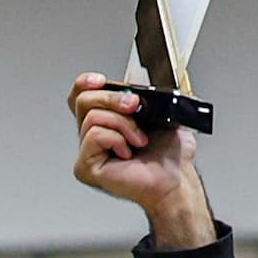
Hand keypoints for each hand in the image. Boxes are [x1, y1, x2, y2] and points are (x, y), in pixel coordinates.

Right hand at [69, 73, 214, 249]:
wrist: (176, 179)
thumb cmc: (170, 155)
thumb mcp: (160, 111)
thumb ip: (141, 92)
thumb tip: (131, 78)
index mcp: (106, 121)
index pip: (80, 94)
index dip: (86, 83)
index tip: (102, 80)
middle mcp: (94, 136)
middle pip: (83, 100)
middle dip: (112, 98)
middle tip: (134, 107)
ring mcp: (88, 153)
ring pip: (91, 116)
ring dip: (123, 123)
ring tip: (138, 139)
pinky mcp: (86, 167)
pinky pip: (94, 135)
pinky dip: (116, 138)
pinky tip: (128, 152)